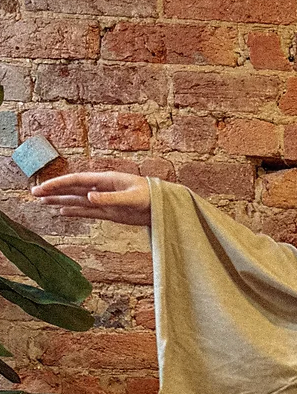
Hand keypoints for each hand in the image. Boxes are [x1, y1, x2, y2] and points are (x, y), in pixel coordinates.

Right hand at [30, 170, 151, 226]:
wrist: (164, 207)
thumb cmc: (151, 197)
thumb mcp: (131, 198)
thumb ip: (110, 199)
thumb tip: (88, 197)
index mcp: (105, 180)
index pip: (76, 181)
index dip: (58, 184)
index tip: (43, 188)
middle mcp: (101, 189)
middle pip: (72, 189)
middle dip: (53, 191)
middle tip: (34, 194)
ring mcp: (104, 201)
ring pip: (77, 200)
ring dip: (60, 201)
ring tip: (42, 202)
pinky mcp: (110, 212)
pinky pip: (87, 211)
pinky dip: (74, 212)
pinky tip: (61, 212)